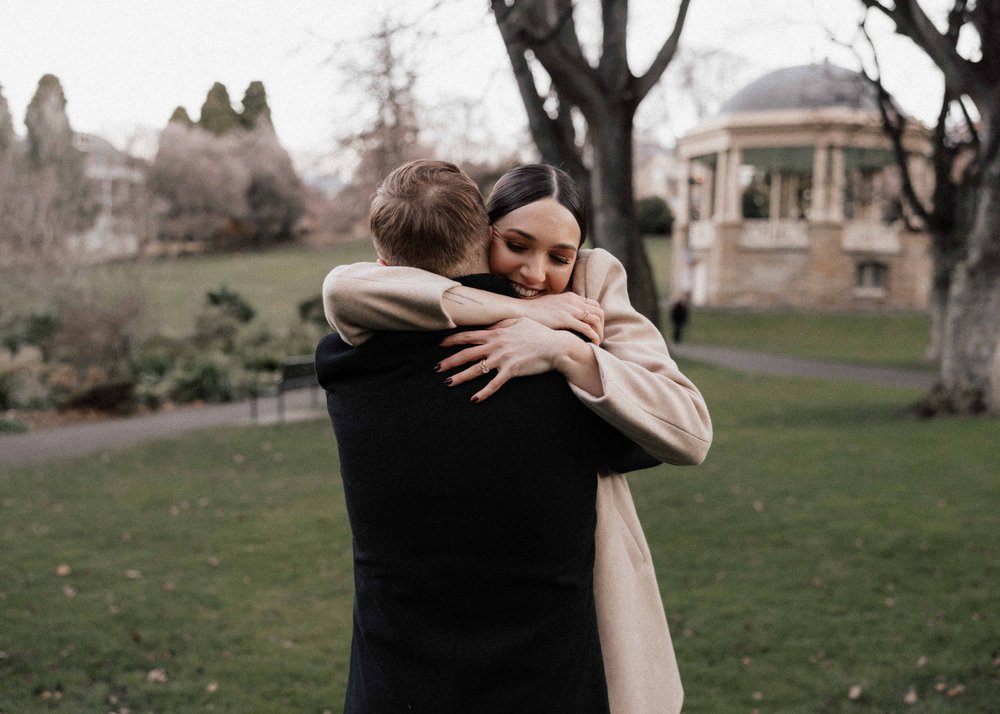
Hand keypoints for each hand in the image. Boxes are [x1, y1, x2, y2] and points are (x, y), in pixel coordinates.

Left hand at [438, 318, 580, 401]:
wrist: (556, 346)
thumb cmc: (539, 333)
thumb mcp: (518, 322)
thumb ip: (501, 324)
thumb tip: (489, 327)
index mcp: (496, 333)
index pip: (468, 336)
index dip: (452, 340)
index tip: (440, 344)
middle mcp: (496, 345)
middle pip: (466, 354)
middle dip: (449, 361)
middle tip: (436, 368)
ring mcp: (502, 358)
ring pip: (475, 370)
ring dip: (460, 377)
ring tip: (447, 382)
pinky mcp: (511, 371)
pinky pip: (494, 384)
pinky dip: (483, 393)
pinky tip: (474, 399)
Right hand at [521, 293, 603, 343]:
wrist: (521, 311)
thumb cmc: (533, 312)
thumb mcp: (551, 305)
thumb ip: (562, 308)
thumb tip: (567, 317)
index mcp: (571, 297)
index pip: (594, 304)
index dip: (598, 317)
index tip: (595, 329)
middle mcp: (573, 301)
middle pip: (599, 311)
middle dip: (602, 326)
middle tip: (598, 337)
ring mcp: (570, 310)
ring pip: (596, 319)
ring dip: (600, 332)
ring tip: (597, 342)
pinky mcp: (565, 319)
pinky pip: (587, 328)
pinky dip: (593, 336)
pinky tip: (593, 343)